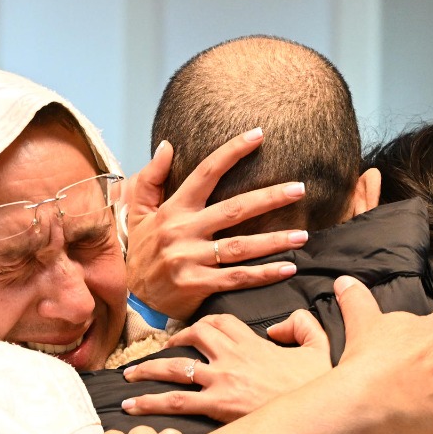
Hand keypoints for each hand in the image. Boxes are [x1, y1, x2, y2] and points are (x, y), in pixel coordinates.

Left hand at [119, 310, 331, 420]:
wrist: (321, 412)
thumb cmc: (319, 385)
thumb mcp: (318, 346)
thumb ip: (301, 325)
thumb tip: (280, 325)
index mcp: (251, 341)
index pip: (218, 322)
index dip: (201, 324)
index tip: (192, 332)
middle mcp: (231, 356)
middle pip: (191, 338)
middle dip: (170, 344)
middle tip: (157, 353)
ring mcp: (222, 381)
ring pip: (175, 369)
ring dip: (147, 370)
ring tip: (129, 376)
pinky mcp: (217, 406)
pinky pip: (176, 401)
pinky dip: (150, 402)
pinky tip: (132, 406)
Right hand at [125, 130, 309, 318]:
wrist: (129, 298)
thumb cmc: (140, 251)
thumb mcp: (138, 212)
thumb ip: (151, 178)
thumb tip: (167, 145)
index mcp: (173, 210)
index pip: (206, 173)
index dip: (232, 152)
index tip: (259, 135)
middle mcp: (183, 232)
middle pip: (234, 210)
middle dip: (269, 198)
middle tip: (299, 189)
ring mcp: (191, 260)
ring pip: (241, 247)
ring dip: (274, 240)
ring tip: (303, 235)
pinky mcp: (198, 286)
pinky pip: (237, 278)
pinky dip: (264, 274)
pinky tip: (288, 268)